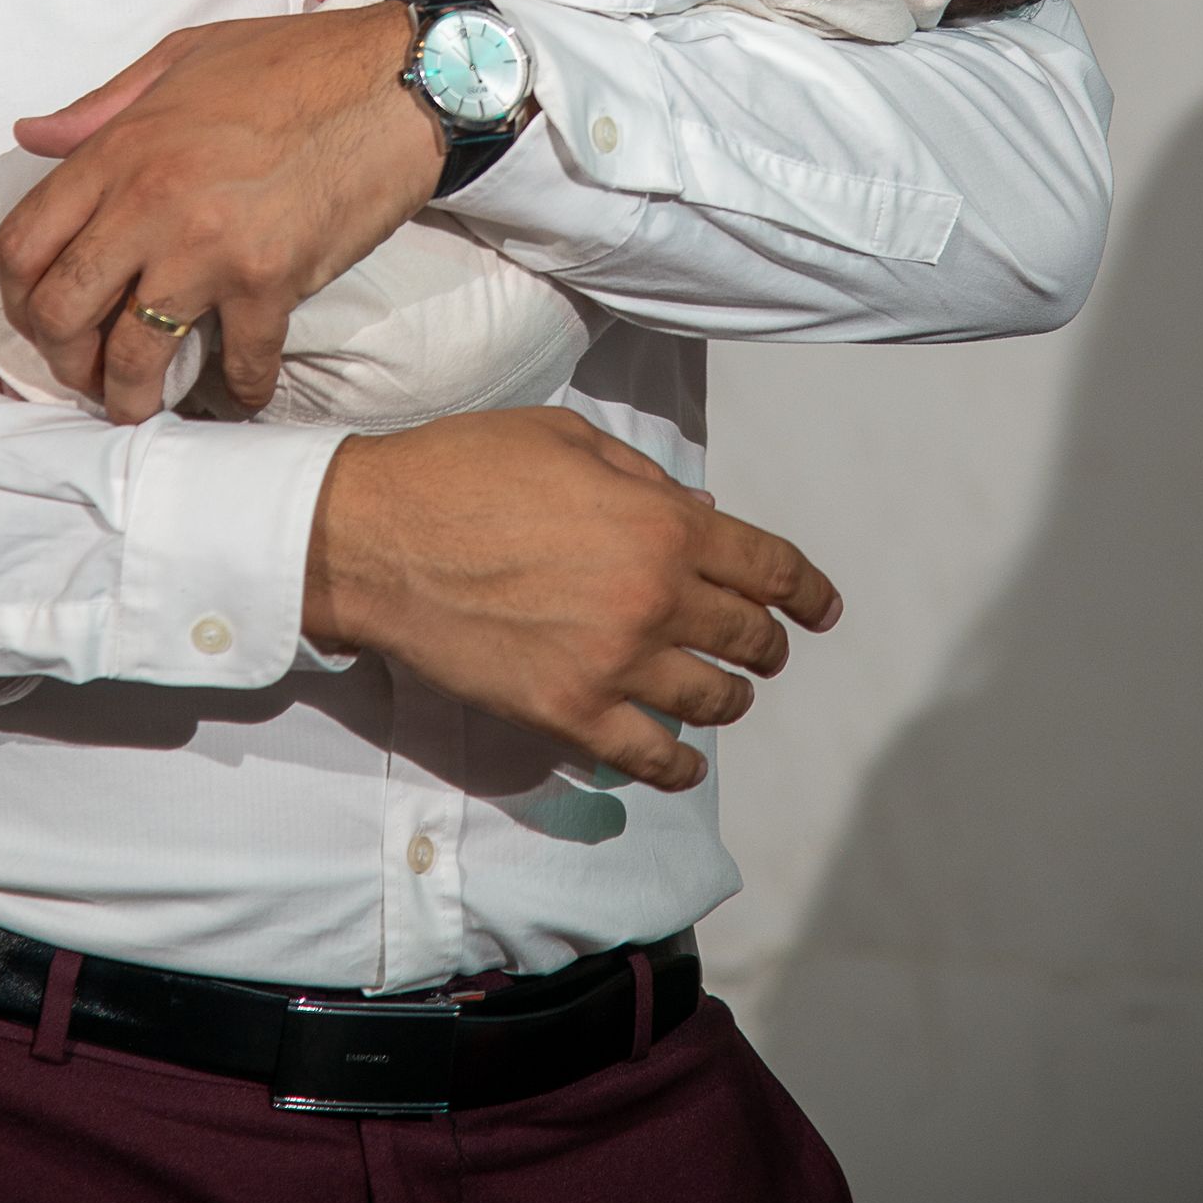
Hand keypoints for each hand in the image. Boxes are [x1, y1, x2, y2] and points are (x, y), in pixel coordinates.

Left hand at [0, 5, 437, 421]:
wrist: (397, 83)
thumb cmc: (292, 62)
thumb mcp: (182, 58)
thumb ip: (101, 106)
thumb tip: (31, 135)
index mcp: (121, 149)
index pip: (26, 243)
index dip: (19, 296)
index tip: (41, 316)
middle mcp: (151, 204)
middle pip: (64, 311)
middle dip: (63, 358)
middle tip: (84, 371)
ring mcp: (209, 249)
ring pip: (134, 354)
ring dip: (130, 397)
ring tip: (139, 407)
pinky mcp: (270, 282)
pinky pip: (238, 362)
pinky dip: (240, 390)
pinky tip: (245, 395)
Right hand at [304, 408, 841, 792]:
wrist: (378, 537)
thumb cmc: (466, 469)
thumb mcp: (566, 441)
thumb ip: (645, 480)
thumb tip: (703, 518)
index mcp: (661, 524)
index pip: (768, 567)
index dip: (807, 590)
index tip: (824, 609)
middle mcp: (653, 599)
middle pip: (747, 638)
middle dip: (768, 643)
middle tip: (766, 648)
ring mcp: (614, 665)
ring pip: (711, 701)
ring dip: (728, 697)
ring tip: (722, 694)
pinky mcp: (568, 716)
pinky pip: (652, 759)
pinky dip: (678, 762)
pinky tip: (681, 754)